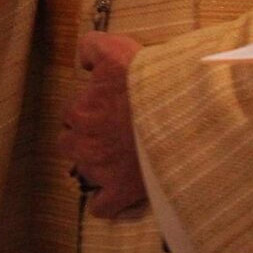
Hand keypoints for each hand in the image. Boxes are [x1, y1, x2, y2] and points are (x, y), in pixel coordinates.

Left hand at [57, 32, 147, 217]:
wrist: (181, 114)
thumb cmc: (148, 82)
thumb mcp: (115, 49)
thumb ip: (90, 47)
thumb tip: (83, 57)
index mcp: (79, 111)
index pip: (71, 111)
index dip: (89, 108)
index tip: (108, 106)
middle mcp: (83, 143)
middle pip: (71, 142)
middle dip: (86, 137)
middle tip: (111, 130)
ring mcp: (101, 170)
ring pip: (85, 171)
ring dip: (95, 165)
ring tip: (117, 156)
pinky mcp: (121, 191)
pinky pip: (103, 205)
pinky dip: (105, 203)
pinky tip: (110, 196)